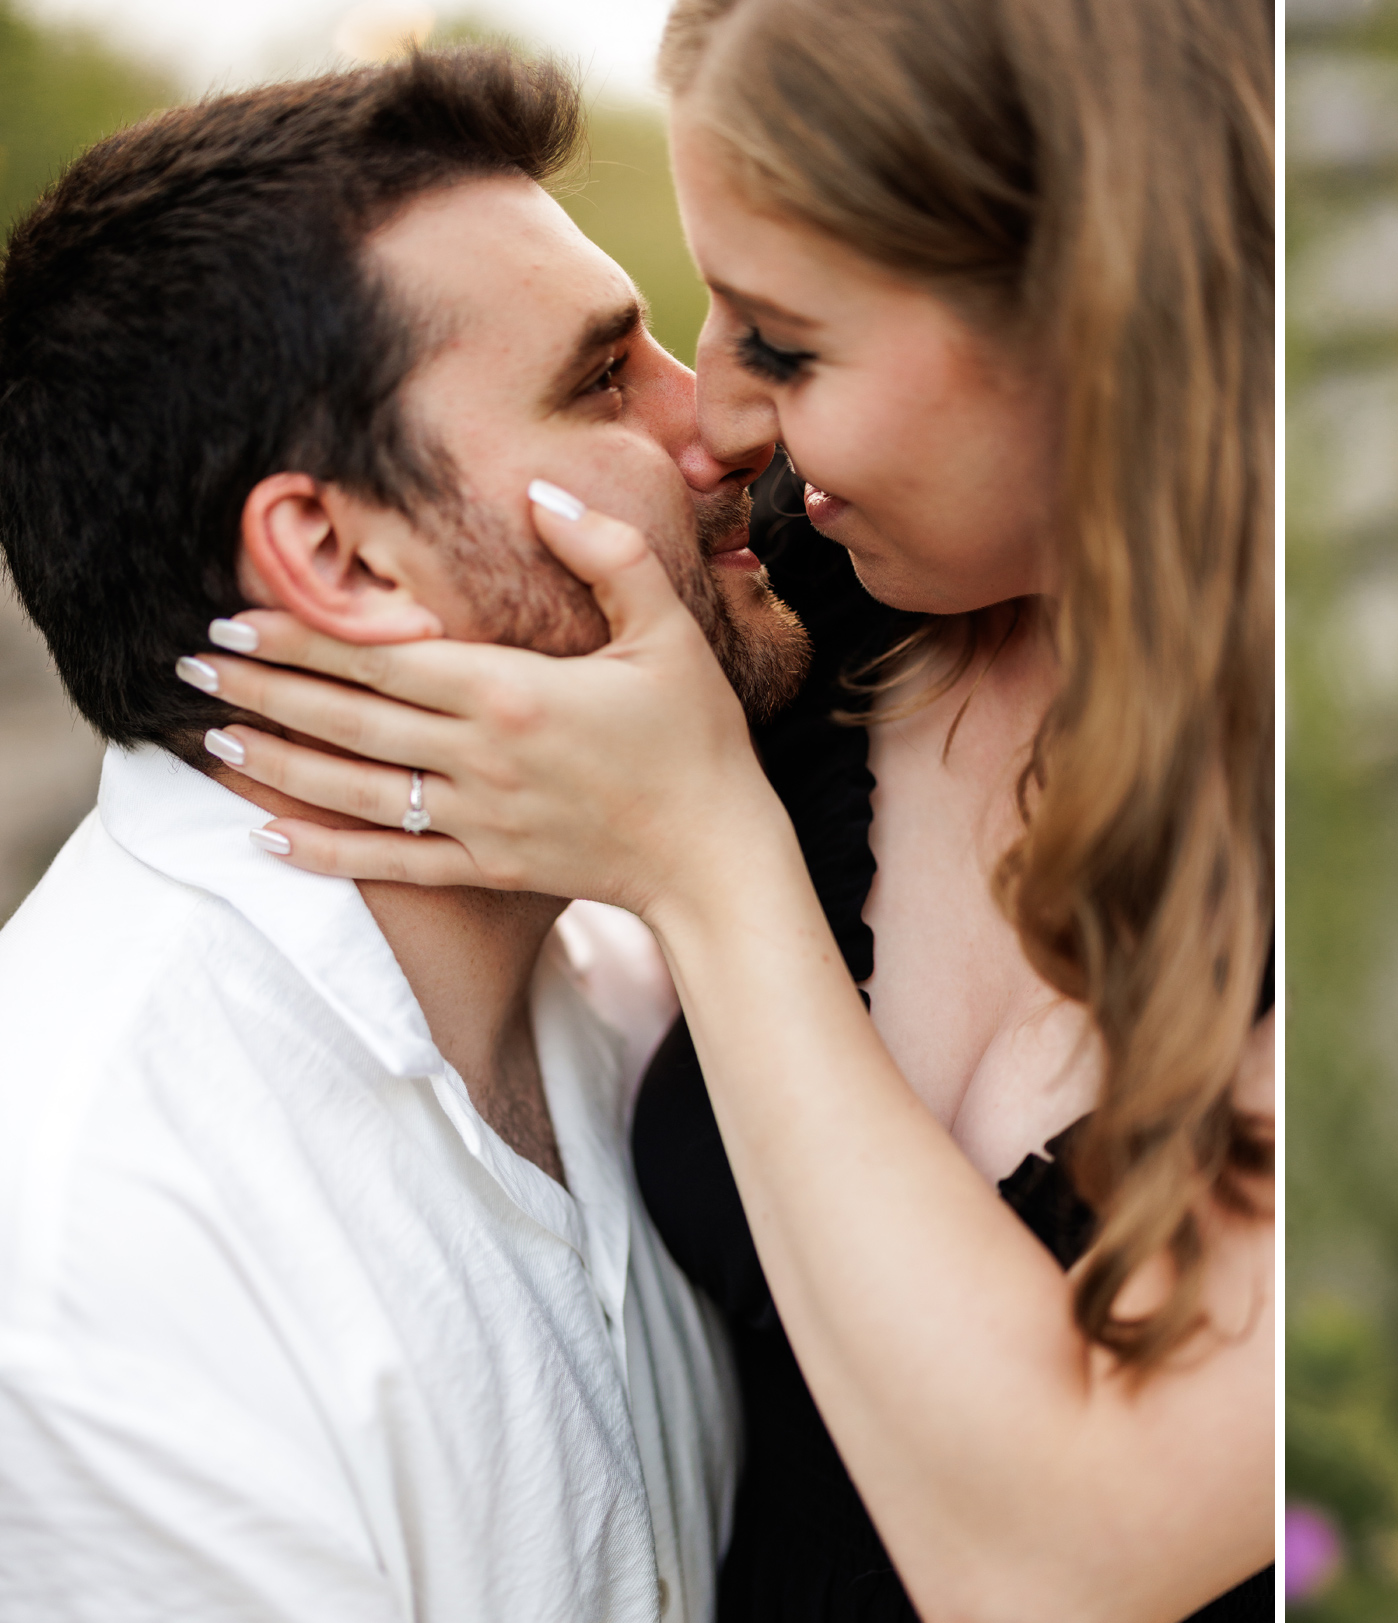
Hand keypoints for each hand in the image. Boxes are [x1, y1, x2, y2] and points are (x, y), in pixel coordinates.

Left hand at [178, 485, 784, 921]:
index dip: (300, 638)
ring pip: (352, 792)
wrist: (719, 857)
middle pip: (347, 721)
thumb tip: (542, 490)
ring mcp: (480, 819)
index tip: (235, 621)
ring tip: (211, 741)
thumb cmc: (699, 740)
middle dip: (260, 693)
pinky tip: (267, 838)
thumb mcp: (669, 632)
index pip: (381, 659)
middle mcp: (482, 757)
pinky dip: (322, 854)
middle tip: (188, 670)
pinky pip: (390, 862)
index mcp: (513, 692)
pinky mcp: (489, 867)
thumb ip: (606, 554)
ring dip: (275, 766)